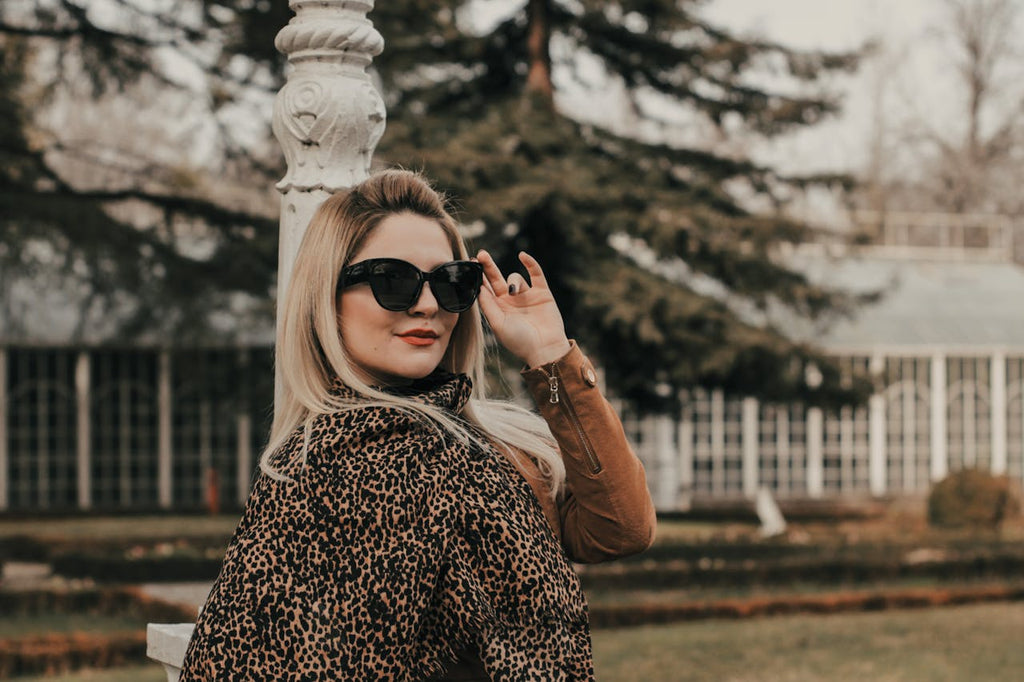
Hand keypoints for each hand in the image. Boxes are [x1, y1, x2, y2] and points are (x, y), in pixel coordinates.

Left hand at [475, 249, 570, 367]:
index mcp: (498, 308)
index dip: (478, 276)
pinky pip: (536, 274)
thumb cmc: (519, 341)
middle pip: (496, 278)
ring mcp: (526, 295)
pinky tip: (523, 256)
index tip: (470, 263)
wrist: (545, 349)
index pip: (485, 288)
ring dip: (513, 280)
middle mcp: (510, 300)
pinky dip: (530, 263)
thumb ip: (488, 305)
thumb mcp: (498, 324)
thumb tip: (479, 287)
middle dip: (488, 266)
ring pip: (515, 277)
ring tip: (513, 292)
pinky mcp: (542, 292)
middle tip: (481, 254)